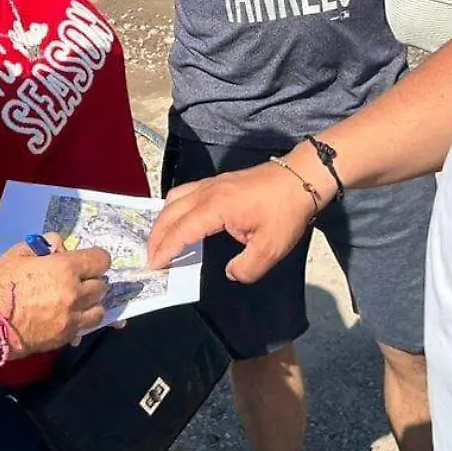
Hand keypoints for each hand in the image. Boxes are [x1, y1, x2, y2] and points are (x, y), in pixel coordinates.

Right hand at [0, 235, 111, 355]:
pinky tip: (68, 318)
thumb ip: (43, 245)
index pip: (101, 260)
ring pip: (98, 310)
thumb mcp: (18, 254)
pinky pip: (85, 328)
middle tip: (78, 281)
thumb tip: (58, 244)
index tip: (89, 261)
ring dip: (91, 304)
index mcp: (64, 268)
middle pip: (101, 286)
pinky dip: (81, 322)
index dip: (96, 258)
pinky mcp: (65, 337)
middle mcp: (74, 293)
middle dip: (91, 281)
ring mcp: (72, 318)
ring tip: (76, 302)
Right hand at [147, 158, 324, 283]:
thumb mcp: (271, 248)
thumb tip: (231, 273)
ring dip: (163, 220)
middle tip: (150, 259)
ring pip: (174, 199)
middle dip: (156, 237)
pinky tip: (180, 221)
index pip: (180, 231)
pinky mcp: (219, 181)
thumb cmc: (286, 211)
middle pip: (169, 213)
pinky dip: (174, 209)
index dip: (165, 250)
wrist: (302, 177)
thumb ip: (247, 268)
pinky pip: (185, 193)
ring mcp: (211, 183)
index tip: (153, 267)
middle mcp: (206, 192)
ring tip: (160, 241)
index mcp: (215, 207)